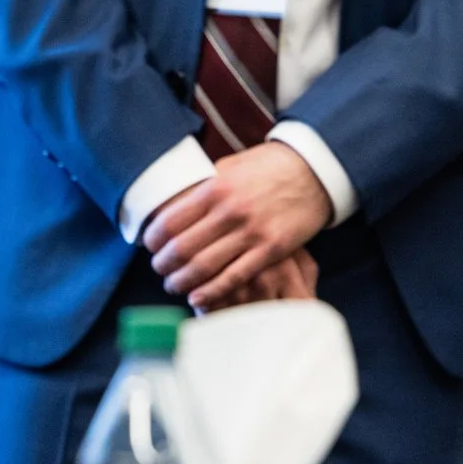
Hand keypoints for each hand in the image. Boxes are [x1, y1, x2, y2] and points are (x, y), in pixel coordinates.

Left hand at [142, 142, 331, 310]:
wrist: (313, 171)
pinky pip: (235, 276)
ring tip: (173, 285)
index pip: (171, 220)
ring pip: (205, 266)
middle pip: (183, 247)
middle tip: (158, 270)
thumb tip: (176, 196)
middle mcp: (229, 211)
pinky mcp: (272, 249)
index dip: (154, 239)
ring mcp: (251, 232)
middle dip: (164, 264)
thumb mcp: (231, 166)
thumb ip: (206, 182)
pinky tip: (197, 297)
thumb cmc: (268, 167)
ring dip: (182, 280)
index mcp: (215, 188)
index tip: (149, 246)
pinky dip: (212, 291)